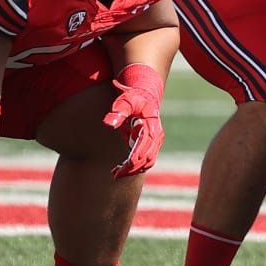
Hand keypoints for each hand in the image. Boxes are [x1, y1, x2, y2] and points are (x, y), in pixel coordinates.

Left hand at [102, 64, 164, 179]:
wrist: (144, 90)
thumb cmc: (133, 96)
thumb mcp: (125, 100)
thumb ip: (118, 111)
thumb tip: (109, 123)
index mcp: (151, 127)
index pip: (142, 151)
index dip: (131, 163)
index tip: (118, 171)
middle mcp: (156, 135)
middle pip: (146, 159)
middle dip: (131, 169)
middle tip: (114, 175)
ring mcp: (155, 139)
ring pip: (148, 161)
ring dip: (133, 169)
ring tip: (116, 173)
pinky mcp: (151, 142)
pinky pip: (146, 158)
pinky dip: (136, 166)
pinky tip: (121, 167)